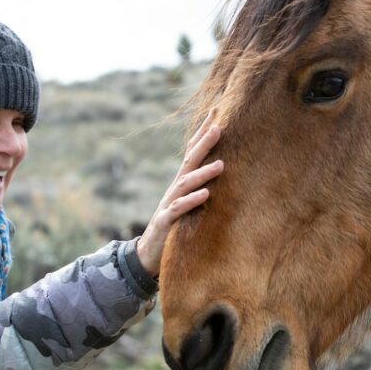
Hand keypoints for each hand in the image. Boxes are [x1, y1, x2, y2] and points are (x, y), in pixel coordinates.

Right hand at [136, 109, 222, 276]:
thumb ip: (199, 188)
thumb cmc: (174, 227)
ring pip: (186, 184)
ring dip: (203, 173)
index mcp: (181, 183)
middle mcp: (175, 189)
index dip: (202, 134)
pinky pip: (179, 209)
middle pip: (189, 161)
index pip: (192, 153)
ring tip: (221, 164)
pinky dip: (192, 201)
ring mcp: (169, 204)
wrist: (148, 255)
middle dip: (203, 143)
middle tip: (219, 126)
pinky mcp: (166, 222)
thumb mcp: (188, 204)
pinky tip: (206, 194)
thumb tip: (222, 171)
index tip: (216, 114)